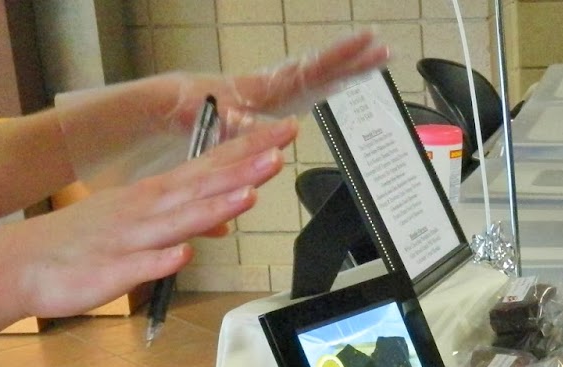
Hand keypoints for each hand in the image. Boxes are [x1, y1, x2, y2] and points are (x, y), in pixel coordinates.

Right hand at [0, 119, 295, 320]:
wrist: (19, 264)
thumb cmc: (82, 245)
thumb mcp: (140, 227)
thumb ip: (183, 221)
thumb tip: (223, 220)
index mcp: (154, 197)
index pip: (210, 168)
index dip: (246, 151)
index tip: (282, 135)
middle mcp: (146, 211)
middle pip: (203, 187)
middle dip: (242, 168)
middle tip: (280, 148)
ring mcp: (129, 239)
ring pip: (177, 222)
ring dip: (212, 207)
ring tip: (247, 193)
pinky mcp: (111, 271)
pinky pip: (140, 266)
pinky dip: (163, 259)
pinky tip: (184, 253)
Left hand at [188, 31, 390, 133]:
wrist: (176, 104)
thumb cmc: (192, 110)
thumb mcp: (213, 121)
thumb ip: (235, 124)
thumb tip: (257, 127)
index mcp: (267, 88)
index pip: (311, 70)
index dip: (339, 57)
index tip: (364, 43)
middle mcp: (276, 85)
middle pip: (323, 68)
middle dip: (355, 58)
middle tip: (385, 49)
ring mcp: (277, 91)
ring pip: (319, 75)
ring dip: (347, 68)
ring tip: (376, 58)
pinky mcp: (274, 100)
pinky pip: (309, 88)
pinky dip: (330, 82)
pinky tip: (343, 83)